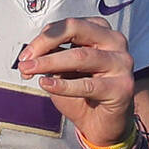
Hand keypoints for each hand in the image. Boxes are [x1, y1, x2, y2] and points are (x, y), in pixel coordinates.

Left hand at [17, 17, 134, 146]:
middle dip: (46, 43)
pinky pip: (87, 84)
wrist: (101, 124)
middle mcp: (114, 41)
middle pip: (76, 30)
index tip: (26, 54)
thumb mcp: (62, 70)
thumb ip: (51, 56)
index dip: (43, 38)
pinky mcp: (122, 87)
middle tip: (26, 60)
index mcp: (100, 31)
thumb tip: (29, 55)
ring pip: (80, 56)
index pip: (69, 25)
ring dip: (50, 63)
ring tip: (31, 71)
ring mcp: (121, 63)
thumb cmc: (83, 92)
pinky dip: (63, 85)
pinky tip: (48, 85)